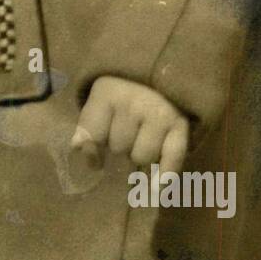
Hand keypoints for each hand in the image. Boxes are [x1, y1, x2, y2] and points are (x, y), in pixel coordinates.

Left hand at [72, 76, 188, 175]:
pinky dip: (164, 175)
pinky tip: (156, 189)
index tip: (95, 157)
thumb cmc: (123, 92)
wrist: (160, 70)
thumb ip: (87, 126)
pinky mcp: (179, 124)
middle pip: (119, 148)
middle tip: (127, 132)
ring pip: (142, 157)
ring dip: (140, 154)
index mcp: (107, 91)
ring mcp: (158, 113)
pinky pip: (171, 158)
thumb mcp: (99, 100)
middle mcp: (133, 101)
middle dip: (120, 145)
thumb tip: (81, 151)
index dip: (92, 149)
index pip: (93, 136)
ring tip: (144, 138)